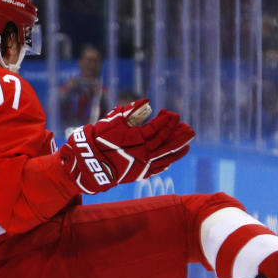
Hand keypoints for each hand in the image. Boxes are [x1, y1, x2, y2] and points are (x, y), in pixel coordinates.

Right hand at [59, 99, 194, 193]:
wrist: (87, 163)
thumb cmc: (97, 139)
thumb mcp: (112, 121)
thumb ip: (130, 112)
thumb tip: (146, 102)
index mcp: (138, 139)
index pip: (158, 128)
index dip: (167, 120)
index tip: (173, 114)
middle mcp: (143, 153)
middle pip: (167, 144)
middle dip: (179, 136)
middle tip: (190, 130)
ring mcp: (141, 165)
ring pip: (164, 159)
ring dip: (177, 151)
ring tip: (187, 146)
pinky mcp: (136, 175)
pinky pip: (155, 170)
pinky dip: (164, 165)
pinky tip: (169, 162)